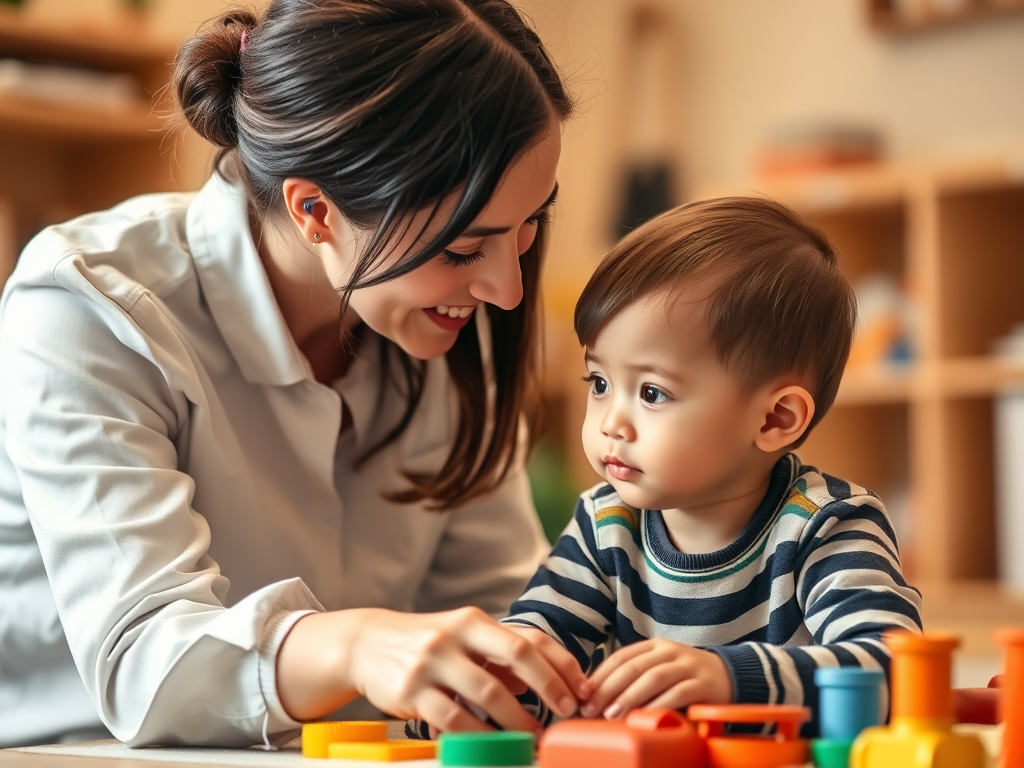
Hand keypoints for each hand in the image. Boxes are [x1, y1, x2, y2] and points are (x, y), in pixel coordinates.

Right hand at [277, 607, 585, 733]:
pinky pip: (453, 718)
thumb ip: (499, 656)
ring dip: (517, 720)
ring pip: (488, 693)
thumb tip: (540, 683)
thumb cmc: (425, 642)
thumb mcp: (462, 638)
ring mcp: (432, 663)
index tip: (580, 689)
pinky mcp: (412, 691)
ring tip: (533, 736)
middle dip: (549, 686)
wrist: (365, 644)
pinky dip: (479, 735)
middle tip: (567, 712)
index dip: (560, 664)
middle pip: (517, 656)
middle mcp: (455, 636)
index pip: (528, 638)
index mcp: (473, 620)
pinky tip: (493, 745)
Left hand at [580, 639, 731, 718]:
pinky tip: (645, 716)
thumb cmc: (686, 677)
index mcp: (654, 646)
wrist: (730, 675)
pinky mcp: (703, 683)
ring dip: (630, 696)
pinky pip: (679, 693)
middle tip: (592, 708)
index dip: (600, 675)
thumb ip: (636, 678)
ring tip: (612, 713)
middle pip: (633, 667)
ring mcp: (687, 665)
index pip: (621, 656)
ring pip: (653, 677)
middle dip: (609, 688)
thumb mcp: (660, 670)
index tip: (584, 694)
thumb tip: (600, 697)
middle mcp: (669, 651)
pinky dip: (660, 704)